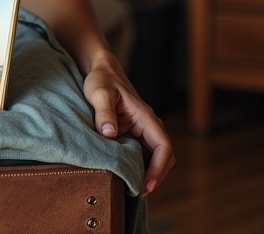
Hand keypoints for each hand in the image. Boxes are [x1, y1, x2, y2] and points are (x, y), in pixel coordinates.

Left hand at [83, 56, 174, 197]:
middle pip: (163, 157)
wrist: (101, 71)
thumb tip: (109, 134)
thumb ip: (104, 112)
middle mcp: (148, 126)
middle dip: (155, 176)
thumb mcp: (100, 93)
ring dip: (146, 174)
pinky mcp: (133, 134)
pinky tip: (125, 176)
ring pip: (153, 158)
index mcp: (145, 116)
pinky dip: (137, 167)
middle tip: (138, 192)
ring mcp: (141, 131)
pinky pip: (140, 154)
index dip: (158, 167)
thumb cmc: (102, 80)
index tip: (146, 182)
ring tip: (132, 189)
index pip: (163, 145)